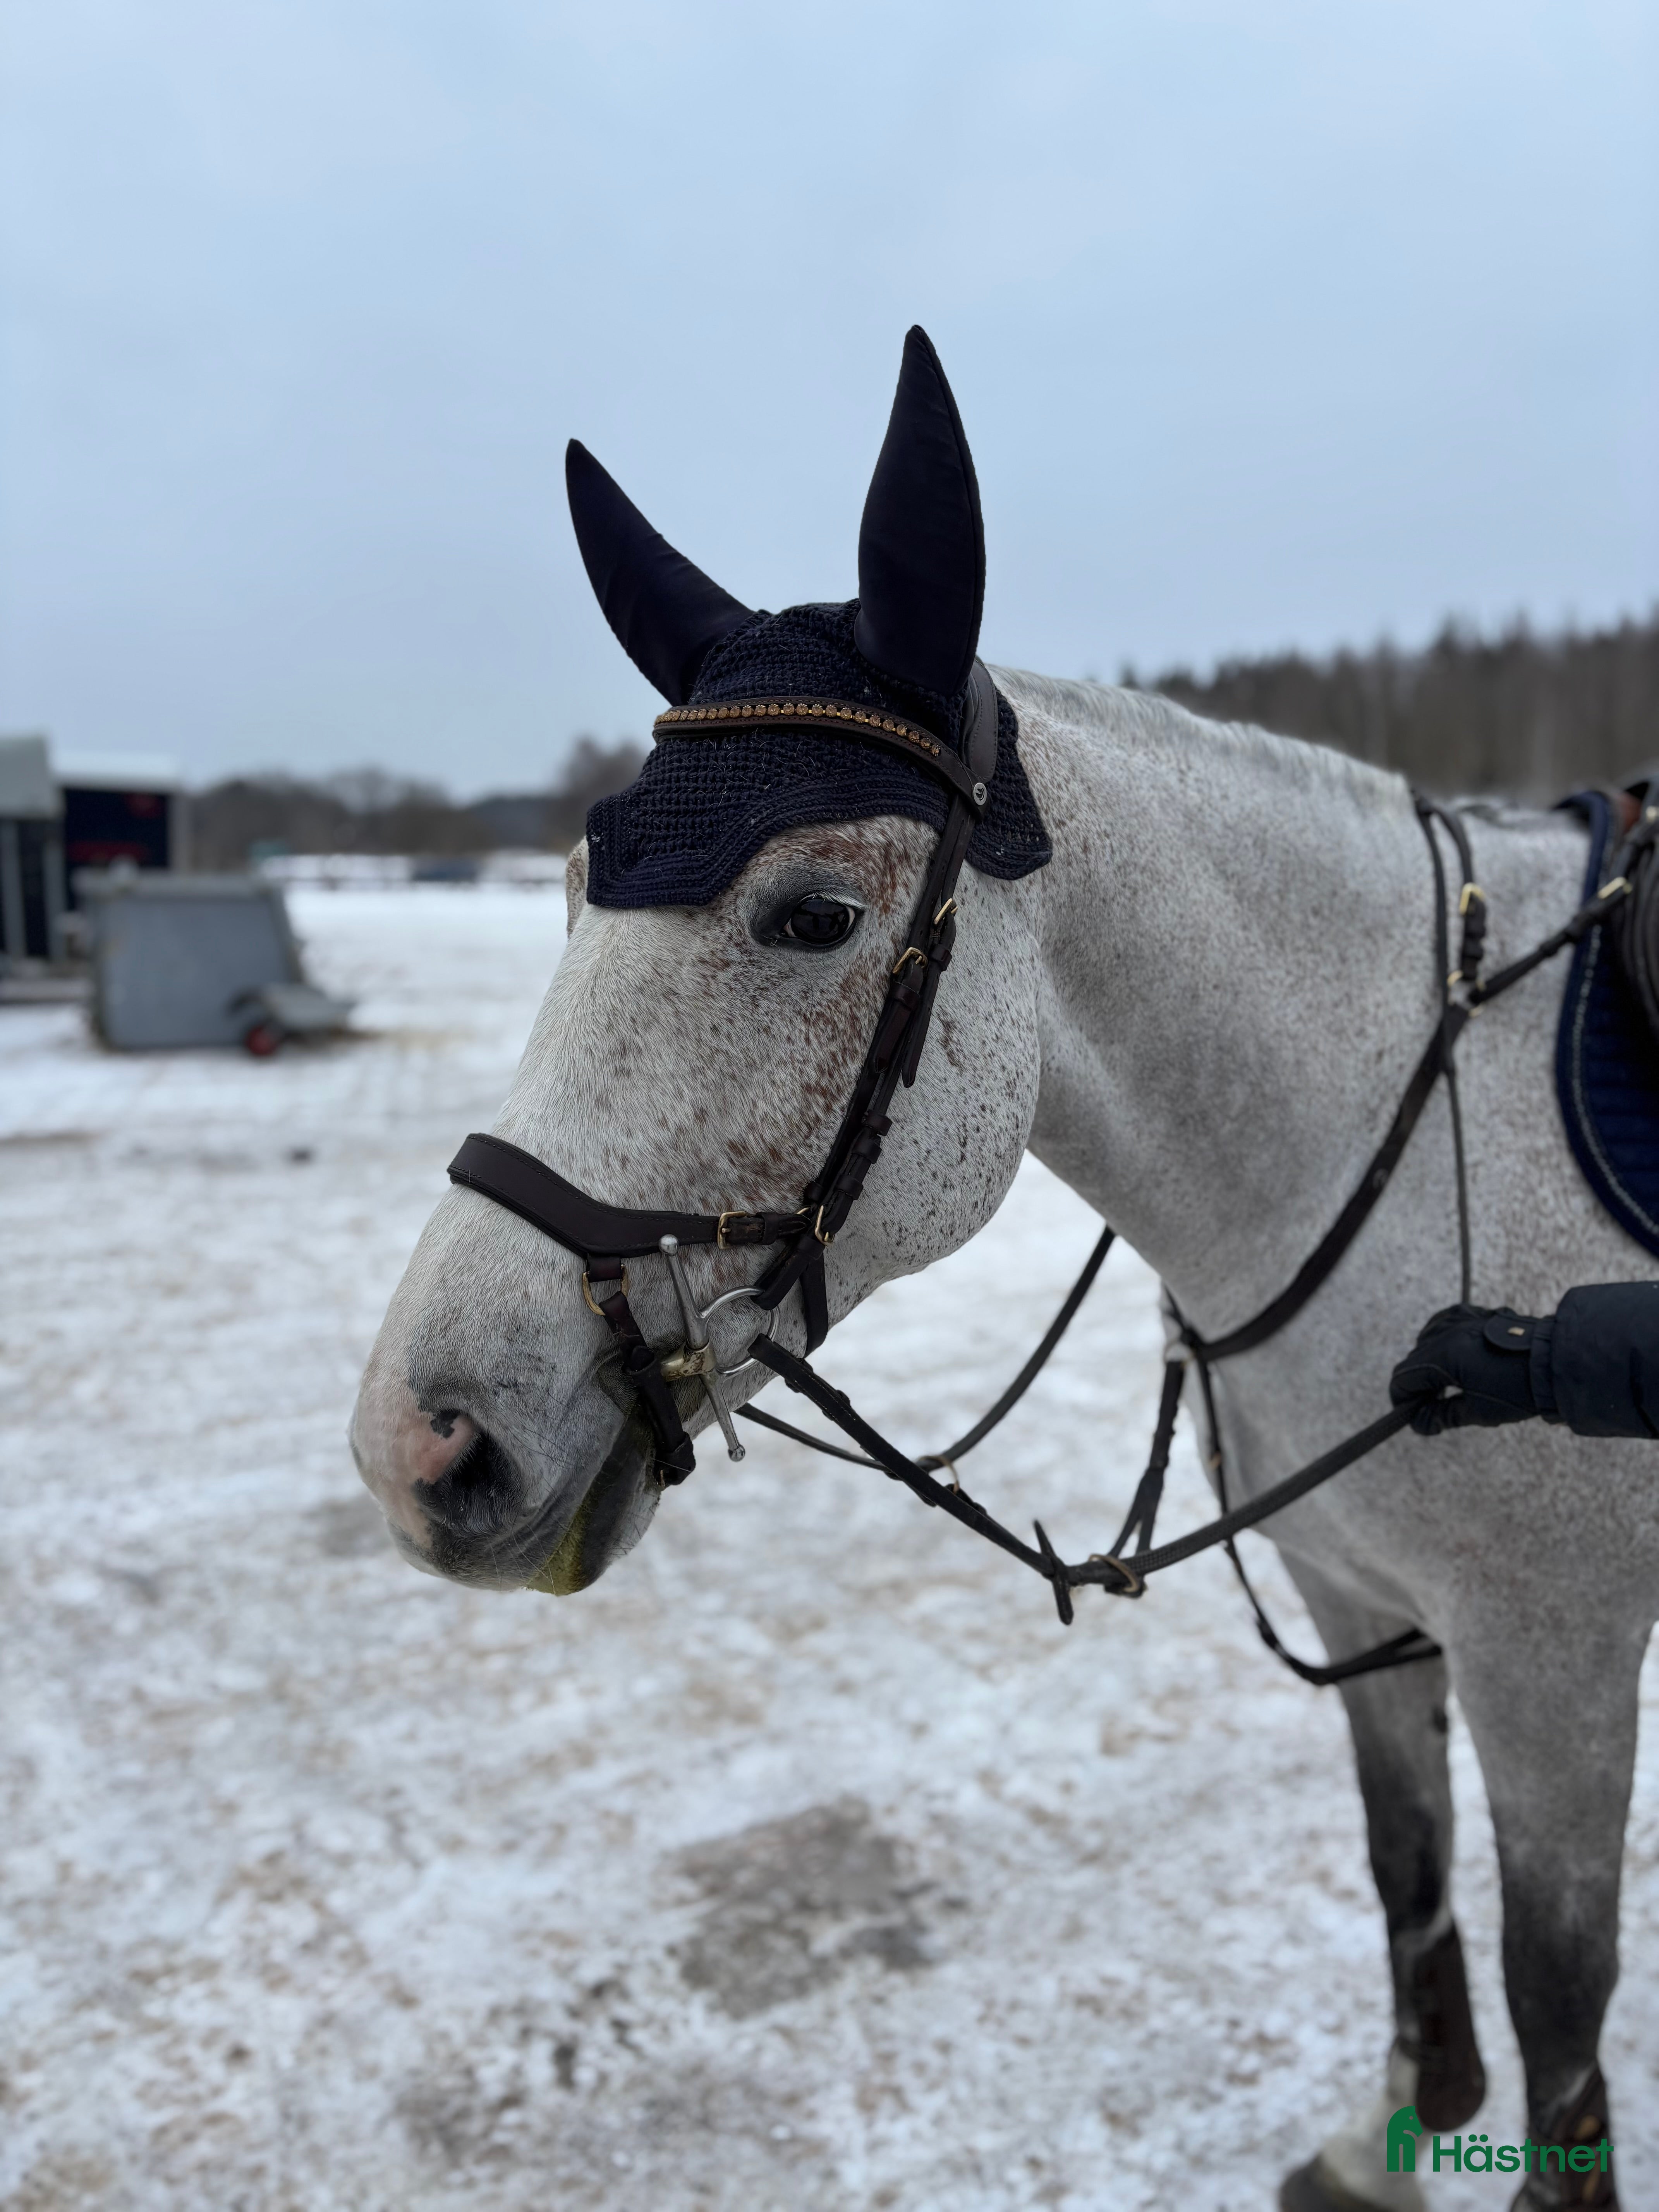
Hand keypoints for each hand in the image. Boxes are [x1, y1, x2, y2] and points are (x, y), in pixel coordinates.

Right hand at [1390, 1303, 1542, 1435]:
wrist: (1558, 1363)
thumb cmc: (1521, 1390)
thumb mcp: (1479, 1411)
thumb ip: (1443, 1415)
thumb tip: (1420, 1423)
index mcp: (1444, 1356)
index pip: (1404, 1378)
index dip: (1402, 1401)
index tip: (1412, 1417)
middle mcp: (1447, 1331)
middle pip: (1414, 1360)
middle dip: (1418, 1385)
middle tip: (1431, 1408)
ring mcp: (1461, 1318)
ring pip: (1427, 1340)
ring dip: (1429, 1363)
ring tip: (1445, 1385)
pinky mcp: (1475, 1313)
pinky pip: (1444, 1323)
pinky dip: (1442, 1341)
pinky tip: (1453, 1356)